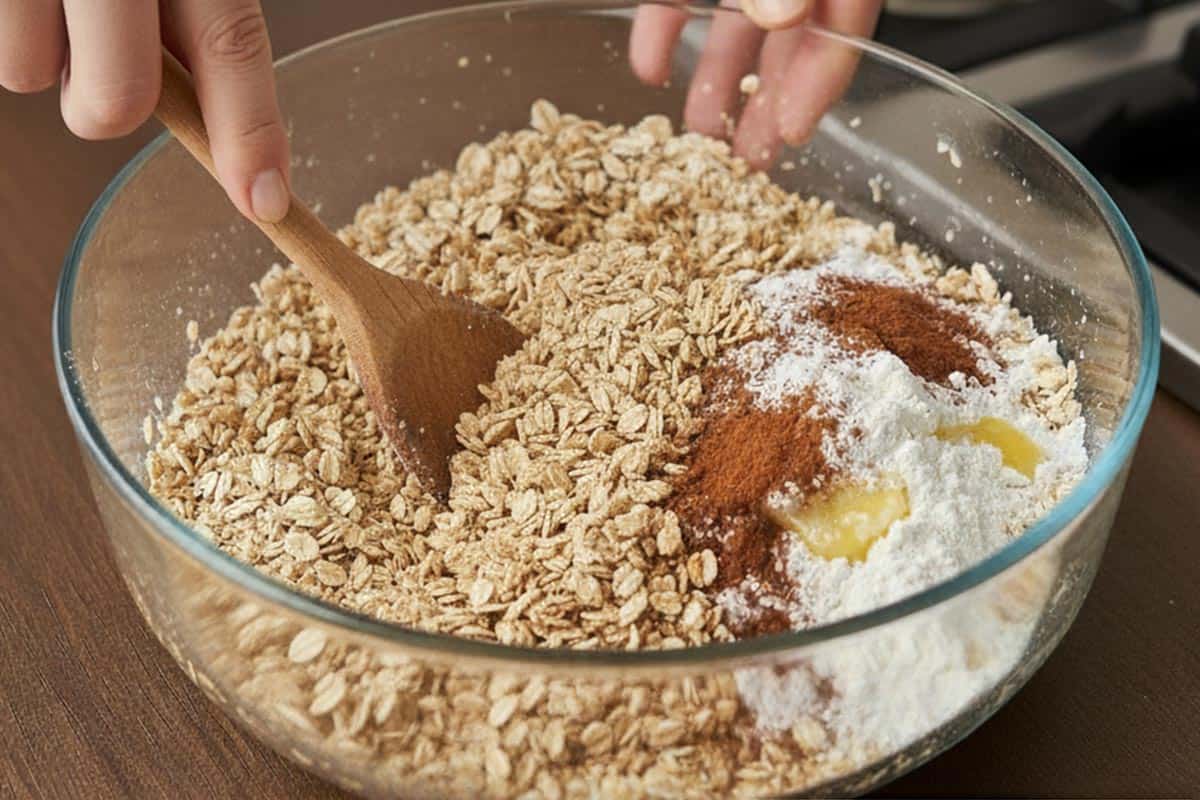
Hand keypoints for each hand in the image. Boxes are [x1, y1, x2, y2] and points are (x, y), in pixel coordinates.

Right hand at [0, 1, 289, 222]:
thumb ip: (196, 15)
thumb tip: (230, 130)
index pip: (230, 40)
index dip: (250, 131)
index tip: (265, 200)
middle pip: (118, 97)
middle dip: (105, 108)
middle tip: (94, 62)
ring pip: (28, 75)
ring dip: (40, 57)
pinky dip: (4, 30)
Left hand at [630, 0, 881, 167]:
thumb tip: (782, 14)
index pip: (848, 17)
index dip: (823, 78)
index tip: (795, 131)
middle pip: (792, 33)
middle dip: (768, 101)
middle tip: (751, 164)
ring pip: (737, 22)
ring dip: (718, 80)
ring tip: (703, 138)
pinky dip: (662, 32)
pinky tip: (650, 73)